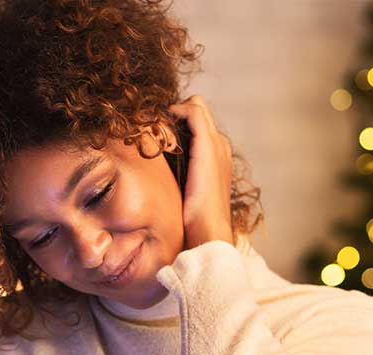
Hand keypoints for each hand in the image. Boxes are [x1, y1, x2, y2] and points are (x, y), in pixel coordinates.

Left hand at [168, 96, 233, 249]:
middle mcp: (220, 146)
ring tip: (154, 121)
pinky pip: (193, 113)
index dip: (179, 122)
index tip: (158, 130)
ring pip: (197, 106)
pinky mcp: (207, 145)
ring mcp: (216, 144)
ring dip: (175, 110)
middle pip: (200, 110)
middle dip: (177, 112)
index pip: (200, 125)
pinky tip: (161, 122)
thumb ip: (179, 180)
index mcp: (217, 158)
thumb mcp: (186, 195)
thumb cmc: (195, 220)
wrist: (209, 230)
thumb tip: (159, 178)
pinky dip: (177, 111)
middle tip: (153, 123)